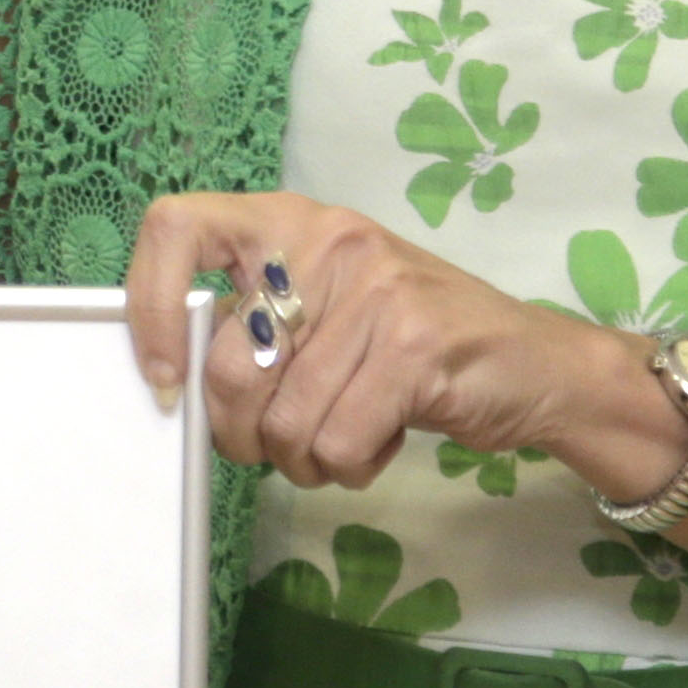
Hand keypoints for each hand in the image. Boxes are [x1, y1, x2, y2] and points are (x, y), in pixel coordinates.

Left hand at [124, 190, 615, 488]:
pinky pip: (338, 440)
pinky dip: (350, 466)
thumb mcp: (327, 307)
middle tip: (277, 446)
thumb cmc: (413, 342)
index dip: (149, 307)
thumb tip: (176, 379)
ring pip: (284, 420)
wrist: (537, 362)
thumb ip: (256, 324)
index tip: (165, 377)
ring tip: (343, 440)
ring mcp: (376, 290)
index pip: (176, 226)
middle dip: (243, 434)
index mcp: (289, 222)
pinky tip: (380, 442)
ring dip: (304, 459)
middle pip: (228, 365)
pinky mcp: (416, 346)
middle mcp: (328, 241)